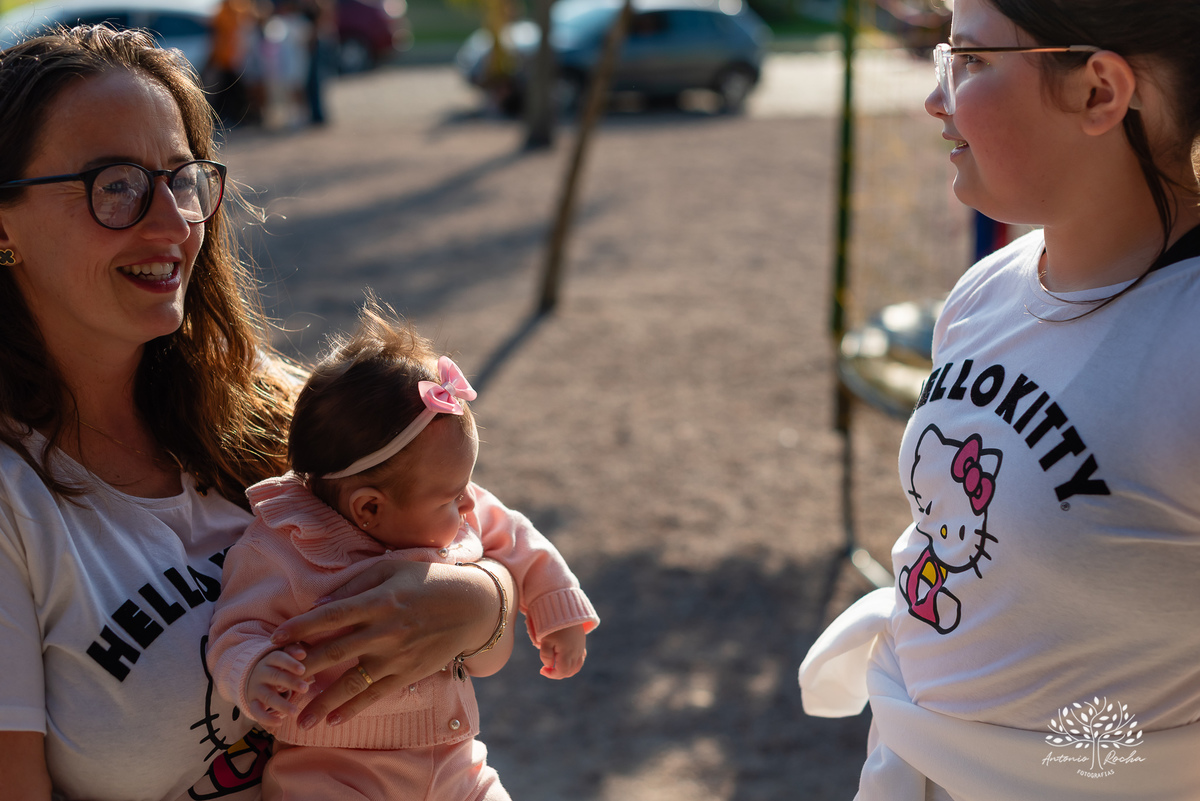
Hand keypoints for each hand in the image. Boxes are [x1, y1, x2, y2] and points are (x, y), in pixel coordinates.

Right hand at [245, 648, 310, 723]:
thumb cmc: (277, 663)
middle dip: (290, 682)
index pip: (278, 658)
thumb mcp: (283, 654)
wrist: (250, 674)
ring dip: (281, 704)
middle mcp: (261, 673)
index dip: (290, 663)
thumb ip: (293, 650)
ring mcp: (256, 689)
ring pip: (268, 696)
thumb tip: (303, 653)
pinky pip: (257, 712)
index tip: (303, 669)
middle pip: (275, 676)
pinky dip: (266, 718)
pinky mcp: (252, 703)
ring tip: (295, 711)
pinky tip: (279, 723)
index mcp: (270, 659)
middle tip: (306, 688)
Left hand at [268, 559, 513, 728]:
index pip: (330, 615)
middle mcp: (384, 630)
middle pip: (333, 652)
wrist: (472, 606)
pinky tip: (335, 719)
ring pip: (352, 682)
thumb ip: (354, 583)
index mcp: (378, 601)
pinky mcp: (408, 672)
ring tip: (300, 719)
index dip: (300, 627)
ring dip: (323, 702)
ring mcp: (396, 655)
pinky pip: (376, 694)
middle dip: (301, 668)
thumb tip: (319, 603)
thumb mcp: (391, 569)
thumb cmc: (427, 581)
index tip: (275, 638)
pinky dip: (354, 708)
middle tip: (277, 680)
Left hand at [538, 624, 586, 678]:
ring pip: (576, 668)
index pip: (562, 672)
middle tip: (546, 668)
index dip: (551, 675)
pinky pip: (580, 660)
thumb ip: (545, 655)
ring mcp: (580, 650)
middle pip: (569, 672)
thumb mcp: (545, 640)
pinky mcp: (582, 645)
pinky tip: (564, 660)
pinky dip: (573, 664)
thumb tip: (549, 665)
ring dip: (566, 671)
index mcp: (567, 653)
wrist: (566, 612)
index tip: (542, 670)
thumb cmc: (554, 627)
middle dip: (557, 673)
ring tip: (555, 666)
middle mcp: (576, 653)